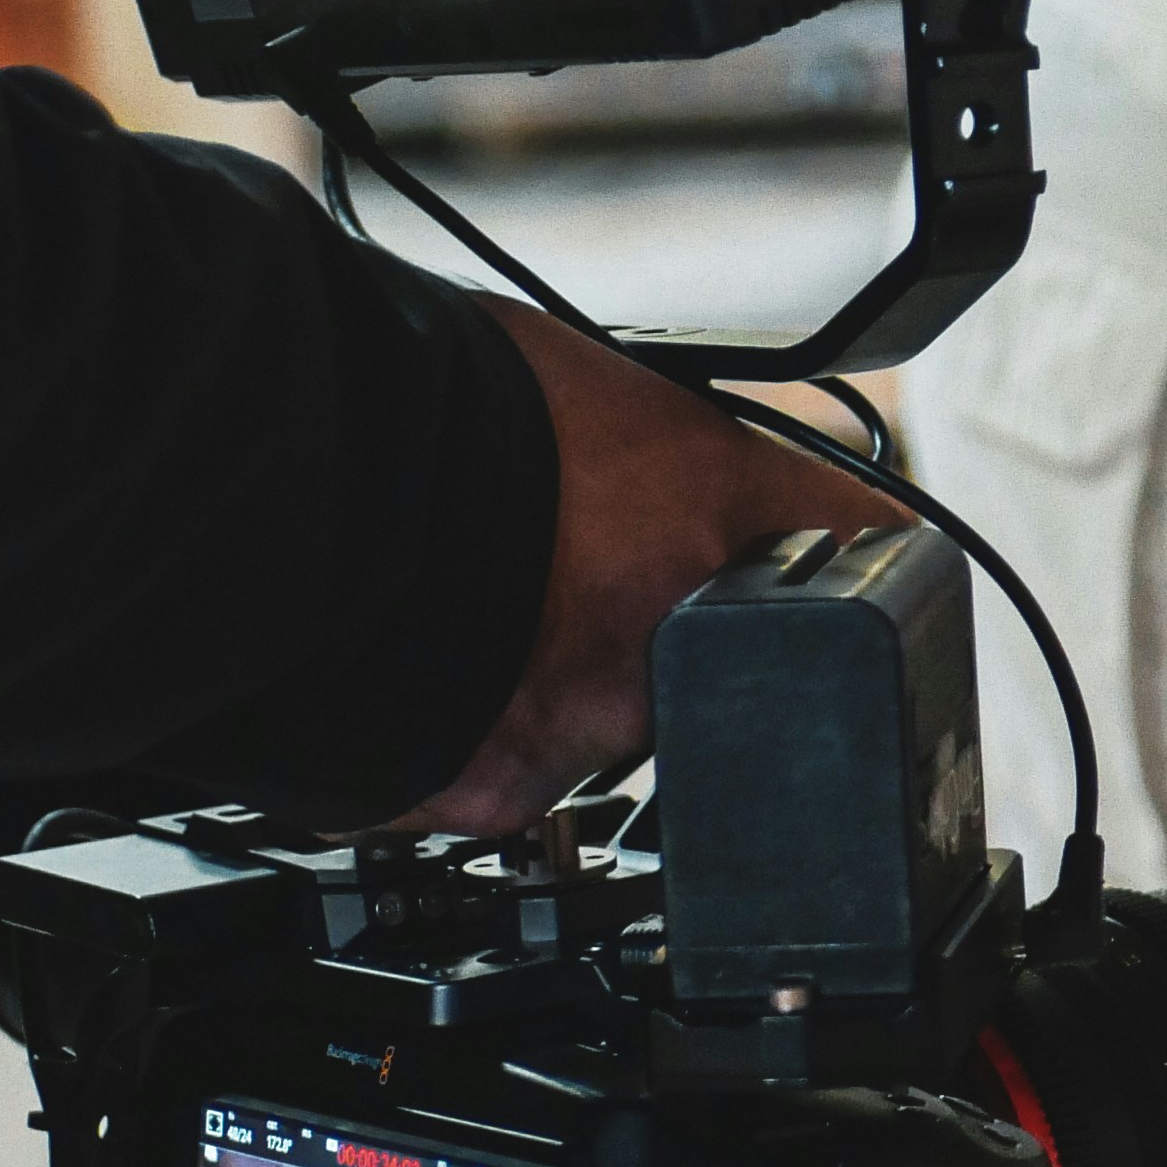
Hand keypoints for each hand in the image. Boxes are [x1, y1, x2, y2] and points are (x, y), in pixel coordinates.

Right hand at [391, 300, 908, 838]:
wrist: (298, 490)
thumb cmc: (420, 406)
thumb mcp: (565, 373)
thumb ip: (631, 433)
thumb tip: (627, 440)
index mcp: (709, 503)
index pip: (868, 537)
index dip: (863, 555)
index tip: (861, 568)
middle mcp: (676, 632)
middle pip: (715, 644)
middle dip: (661, 619)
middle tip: (573, 567)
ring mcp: (588, 726)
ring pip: (598, 711)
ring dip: (551, 674)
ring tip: (469, 605)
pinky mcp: (498, 793)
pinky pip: (496, 764)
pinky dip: (465, 729)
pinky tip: (417, 666)